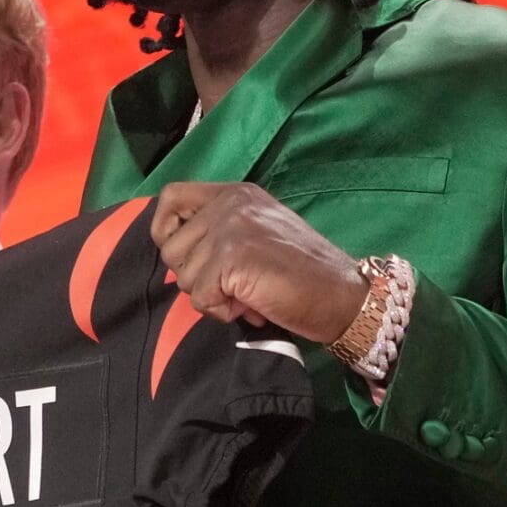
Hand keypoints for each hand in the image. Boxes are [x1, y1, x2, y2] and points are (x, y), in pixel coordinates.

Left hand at [152, 182, 369, 343]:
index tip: (188, 257)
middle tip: (233, 286)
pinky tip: (252, 306)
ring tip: (248, 296)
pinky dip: (222, 312)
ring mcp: (230, 228)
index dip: (166, 231)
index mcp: (235, 193)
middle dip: (195, 277)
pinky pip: (200, 298)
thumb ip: (220, 232)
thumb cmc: (303, 272)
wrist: (341, 294)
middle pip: (171, 248)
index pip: (171, 197)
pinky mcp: (232, 258)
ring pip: (184, 278)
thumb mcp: (257, 233)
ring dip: (213, 298)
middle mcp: (230, 203)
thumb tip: (177, 257)